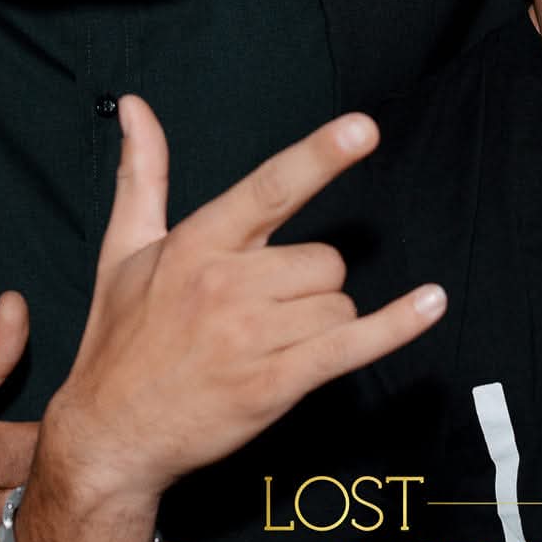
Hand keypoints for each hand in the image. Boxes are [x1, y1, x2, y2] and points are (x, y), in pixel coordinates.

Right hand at [33, 95, 446, 506]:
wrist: (110, 435)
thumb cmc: (121, 338)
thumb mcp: (123, 249)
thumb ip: (143, 173)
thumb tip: (136, 106)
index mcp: (197, 244)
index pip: (269, 188)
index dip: (319, 157)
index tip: (362, 129)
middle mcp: (227, 284)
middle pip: (323, 260)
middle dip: (309, 283)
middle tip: (262, 310)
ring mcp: (253, 337)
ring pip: (337, 303)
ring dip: (321, 321)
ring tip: (269, 343)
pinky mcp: (275, 384)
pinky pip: (352, 345)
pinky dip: (396, 326)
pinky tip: (431, 302)